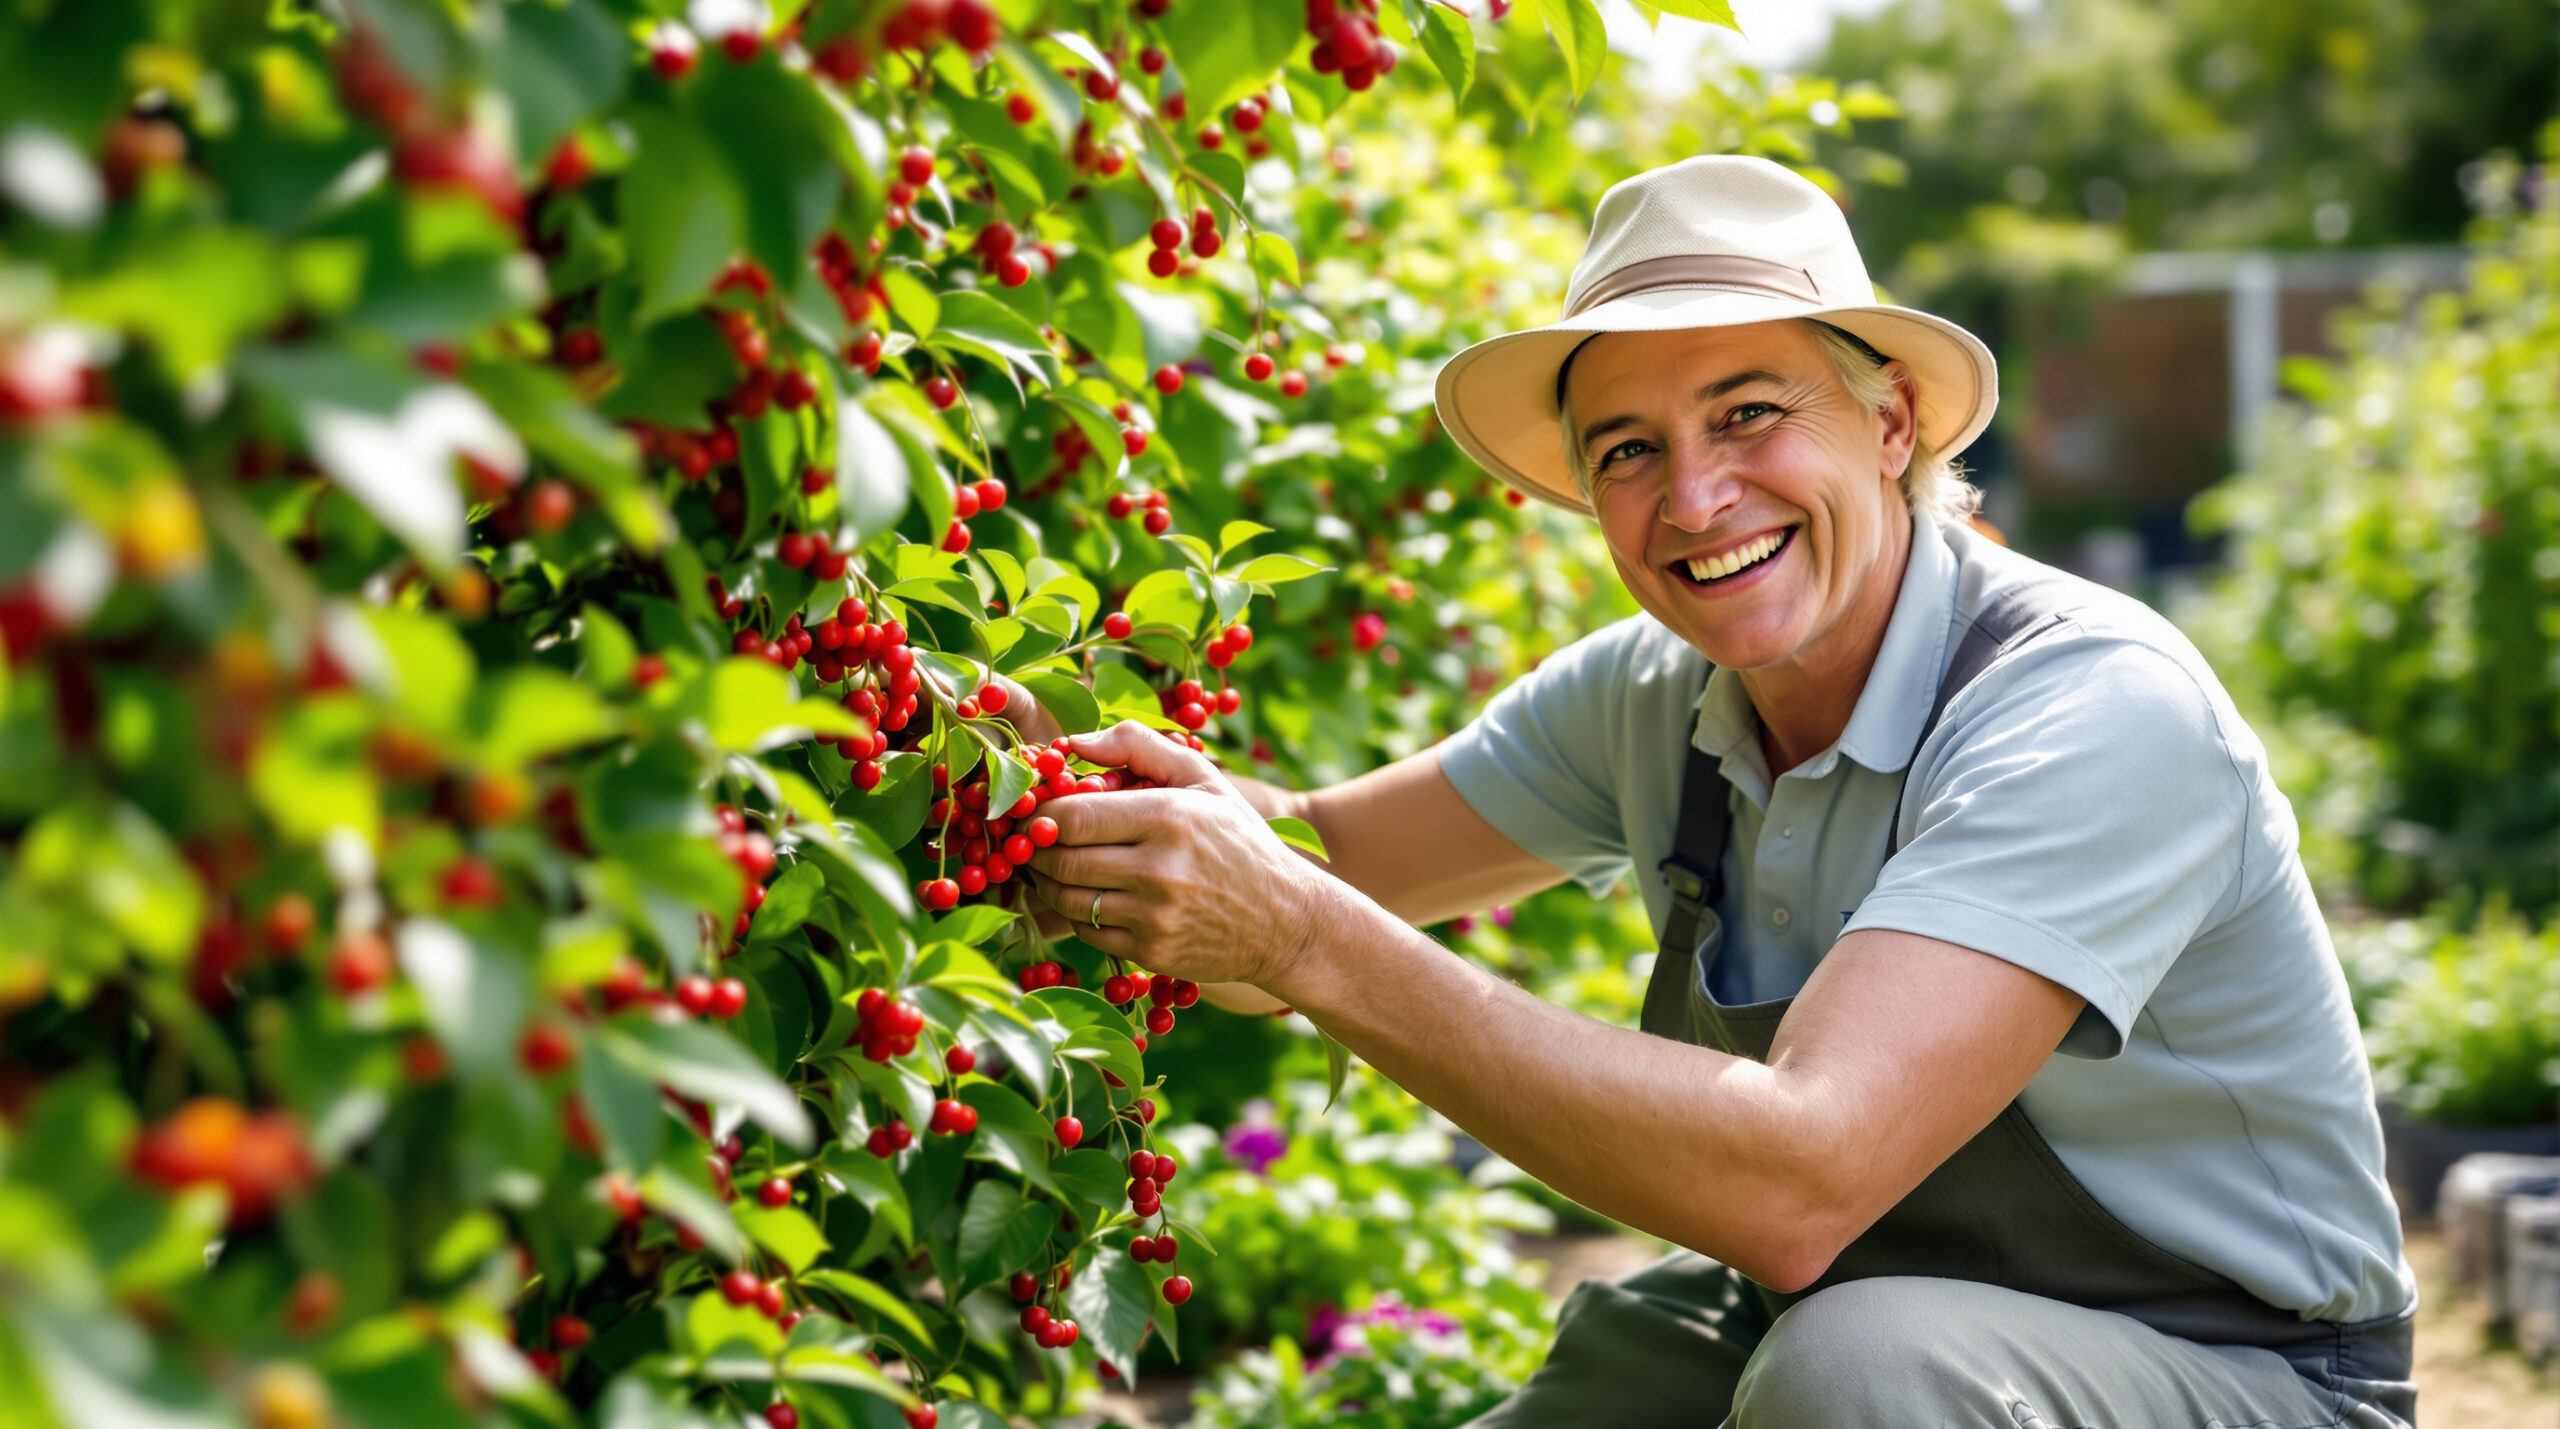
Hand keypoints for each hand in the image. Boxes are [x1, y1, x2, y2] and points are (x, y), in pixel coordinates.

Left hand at [1022, 721, 1336, 988]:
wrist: (1286, 920)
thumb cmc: (1239, 840)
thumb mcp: (1203, 779)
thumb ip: (1138, 745)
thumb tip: (1071, 741)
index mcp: (1169, 817)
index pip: (1072, 816)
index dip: (1042, 813)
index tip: (1038, 809)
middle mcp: (1158, 869)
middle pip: (1060, 859)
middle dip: (1037, 848)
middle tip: (1034, 839)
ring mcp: (1153, 916)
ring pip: (1066, 899)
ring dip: (1049, 882)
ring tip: (1056, 865)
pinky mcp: (1150, 952)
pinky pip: (1087, 932)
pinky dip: (1079, 914)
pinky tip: (1092, 896)